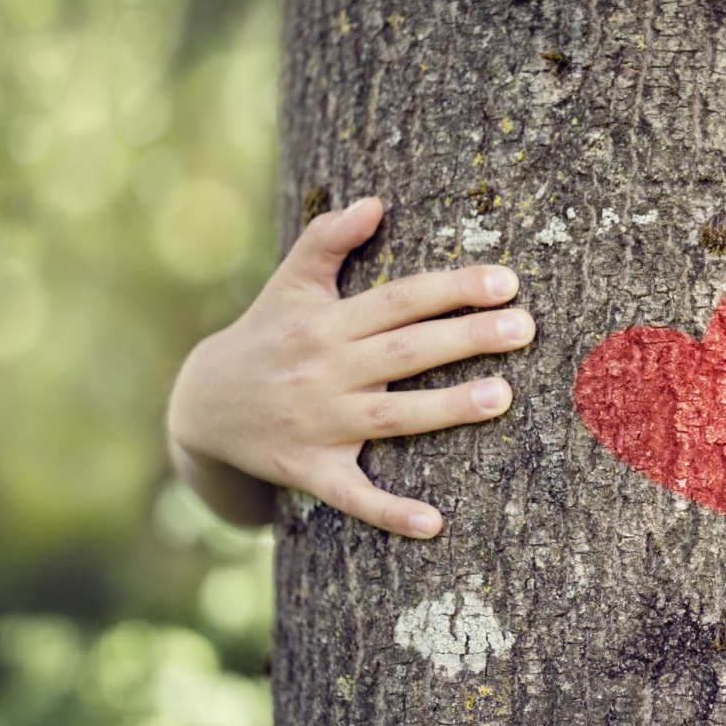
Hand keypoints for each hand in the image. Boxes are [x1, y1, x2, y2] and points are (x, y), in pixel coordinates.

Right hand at [166, 196, 535, 538]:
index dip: (452, 289)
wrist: (200, 407)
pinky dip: (390, 511)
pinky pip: (353, 495)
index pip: (400, 300)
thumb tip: (374, 202)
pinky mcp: (310, 471)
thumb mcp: (288, 284)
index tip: (506, 282)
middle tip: (525, 327)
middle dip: (466, 338)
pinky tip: (434, 524)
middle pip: (405, 352)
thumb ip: (327, 240)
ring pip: (391, 417)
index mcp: (326, 322)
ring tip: (503, 397)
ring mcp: (318, 424)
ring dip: (446, 409)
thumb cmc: (265, 336)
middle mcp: (325, 371)